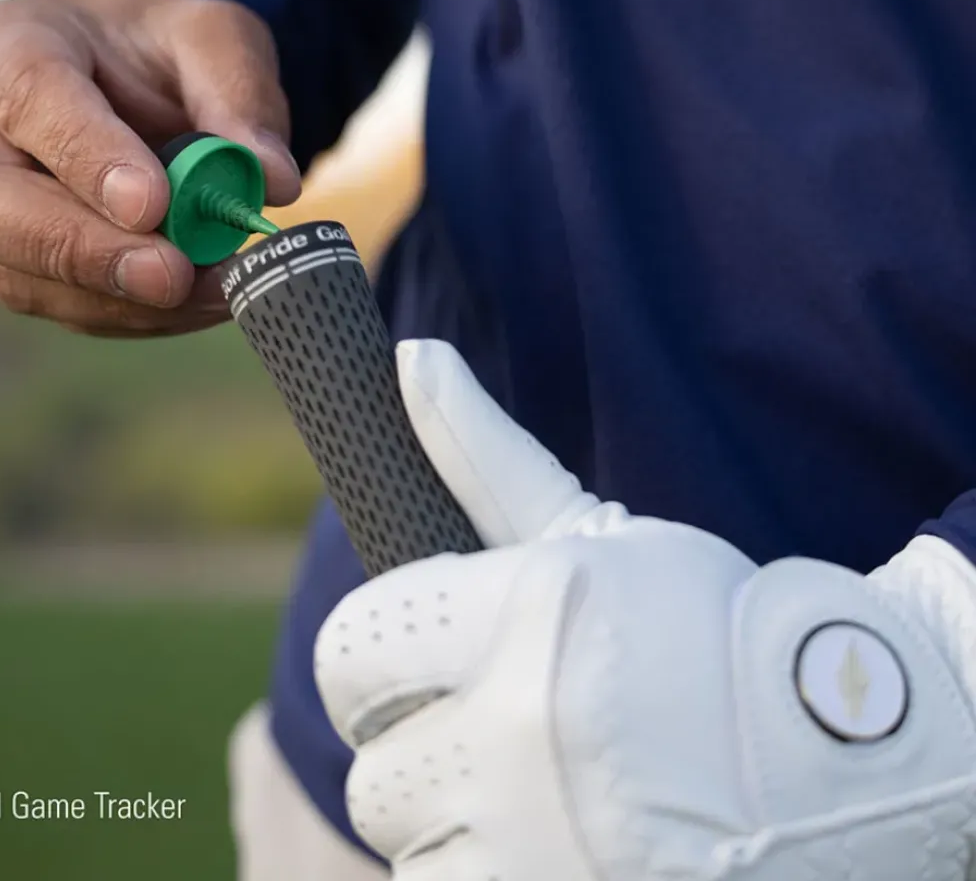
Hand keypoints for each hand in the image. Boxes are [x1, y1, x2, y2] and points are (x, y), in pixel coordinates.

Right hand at [0, 0, 300, 335]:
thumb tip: (272, 181)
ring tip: (214, 291)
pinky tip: (198, 302)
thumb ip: (242, 96)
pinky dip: (134, 314)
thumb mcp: (216, 38)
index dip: (86, 158)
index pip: (28, 99)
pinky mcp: (6, 265)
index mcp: (5, 44)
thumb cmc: (161, 50)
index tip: (153, 205)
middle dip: (81, 251)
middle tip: (171, 276)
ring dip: (120, 297)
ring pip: (15, 273)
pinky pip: (57, 305)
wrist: (129, 84)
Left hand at [314, 340, 975, 879]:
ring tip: (536, 788)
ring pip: (410, 846)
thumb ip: (481, 450)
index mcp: (522, 618)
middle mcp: (521, 739)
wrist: (835, 756)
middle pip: (373, 766)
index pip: (350, 650)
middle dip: (417, 745)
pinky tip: (550, 840)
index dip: (371, 659)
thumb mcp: (593, 529)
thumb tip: (412, 356)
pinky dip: (484, 872)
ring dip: (453, 820)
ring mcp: (538, 849)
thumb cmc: (702, 624)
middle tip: (492, 726)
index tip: (407, 663)